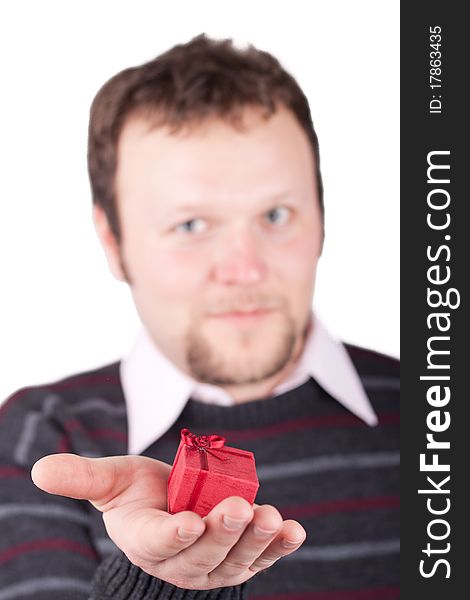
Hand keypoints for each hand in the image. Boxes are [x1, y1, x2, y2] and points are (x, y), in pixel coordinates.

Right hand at [31, 453, 305, 588]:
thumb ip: (82, 477)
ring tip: (272, 518)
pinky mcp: (240, 556)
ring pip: (236, 558)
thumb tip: (40, 468)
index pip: (158, 543)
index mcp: (145, 540)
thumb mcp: (111, 481)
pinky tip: (295, 532)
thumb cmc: (137, 494)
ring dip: (256, 540)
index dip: (173, 535)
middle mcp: (181, 560)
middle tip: (236, 508)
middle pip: (204, 552)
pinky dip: (280, 546)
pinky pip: (262, 556)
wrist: (168, 510)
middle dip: (222, 532)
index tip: (187, 523)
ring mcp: (214, 563)